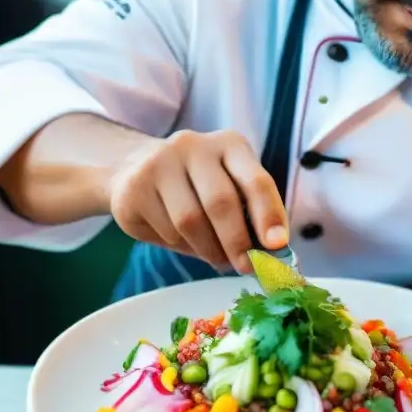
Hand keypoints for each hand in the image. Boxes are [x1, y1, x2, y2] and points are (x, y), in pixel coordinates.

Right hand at [108, 130, 288, 272]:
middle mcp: (194, 146)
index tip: (277, 245)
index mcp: (229, 144)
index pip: (256, 180)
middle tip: (246, 267)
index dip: (269, 214)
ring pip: (190, 221)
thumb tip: (271, 254)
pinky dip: (179, 245)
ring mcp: (159, 163)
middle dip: (236, 242)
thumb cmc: (197, 185)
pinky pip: (164, 230)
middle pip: (221, 202)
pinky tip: (181, 239)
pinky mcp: (134, 186)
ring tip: (215, 256)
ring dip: (207, 249)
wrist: (135, 167)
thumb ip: (250, 214)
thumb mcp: (229, 186)